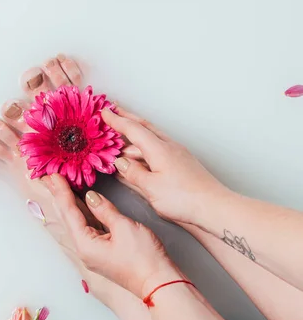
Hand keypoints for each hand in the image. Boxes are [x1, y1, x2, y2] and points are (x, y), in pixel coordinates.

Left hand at [43, 174, 175, 296]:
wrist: (159, 282)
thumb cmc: (144, 258)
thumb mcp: (124, 227)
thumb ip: (105, 210)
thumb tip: (91, 197)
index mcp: (85, 244)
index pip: (69, 212)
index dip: (61, 191)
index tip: (53, 175)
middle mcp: (84, 249)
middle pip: (67, 217)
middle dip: (58, 196)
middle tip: (48, 177)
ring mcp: (92, 251)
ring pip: (76, 221)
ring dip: (69, 203)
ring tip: (58, 186)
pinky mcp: (102, 251)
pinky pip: (87, 227)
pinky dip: (83, 212)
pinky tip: (80, 202)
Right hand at [102, 107, 229, 224]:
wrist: (215, 208)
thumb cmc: (186, 199)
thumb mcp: (151, 188)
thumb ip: (132, 173)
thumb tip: (120, 163)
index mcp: (159, 150)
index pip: (133, 129)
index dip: (116, 120)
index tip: (104, 112)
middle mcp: (169, 147)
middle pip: (144, 126)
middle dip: (127, 117)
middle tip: (113, 110)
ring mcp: (177, 154)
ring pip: (152, 137)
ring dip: (135, 134)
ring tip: (121, 138)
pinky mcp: (181, 164)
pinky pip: (158, 148)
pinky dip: (145, 147)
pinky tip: (140, 156)